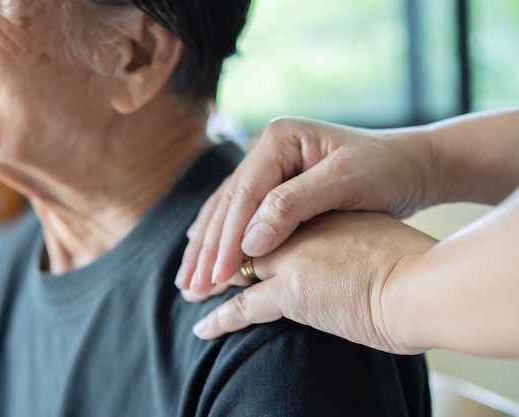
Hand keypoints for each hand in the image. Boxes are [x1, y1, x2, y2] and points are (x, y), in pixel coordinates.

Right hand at [176, 117, 433, 296]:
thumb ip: (294, 206)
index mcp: (279, 140)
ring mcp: (270, 165)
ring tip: (186, 281)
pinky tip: (204, 254)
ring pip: (226, 211)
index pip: (244, 196)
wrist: (413, 164)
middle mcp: (267, 149)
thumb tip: (250, 243)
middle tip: (189, 287)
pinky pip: (240, 214)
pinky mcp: (277, 184)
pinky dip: (221, 238)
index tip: (217, 277)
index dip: (227, 240)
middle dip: (207, 248)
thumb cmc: (386, 169)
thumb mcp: (345, 183)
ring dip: (206, 248)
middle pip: (227, 204)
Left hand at [191, 211, 437, 354]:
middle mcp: (298, 228)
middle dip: (215, 253)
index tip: (225, 236)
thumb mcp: (372, 234)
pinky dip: (220, 319)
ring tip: (190, 291)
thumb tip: (336, 245)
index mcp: (317, 211)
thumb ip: (345, 235)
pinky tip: (202, 327)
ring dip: (210, 282)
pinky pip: (243, 307)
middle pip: (242, 238)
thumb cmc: (410, 262)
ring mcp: (292, 257)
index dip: (239, 227)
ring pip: (237, 269)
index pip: (264, 216)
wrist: (424, 282)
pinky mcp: (293, 290)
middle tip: (194, 268)